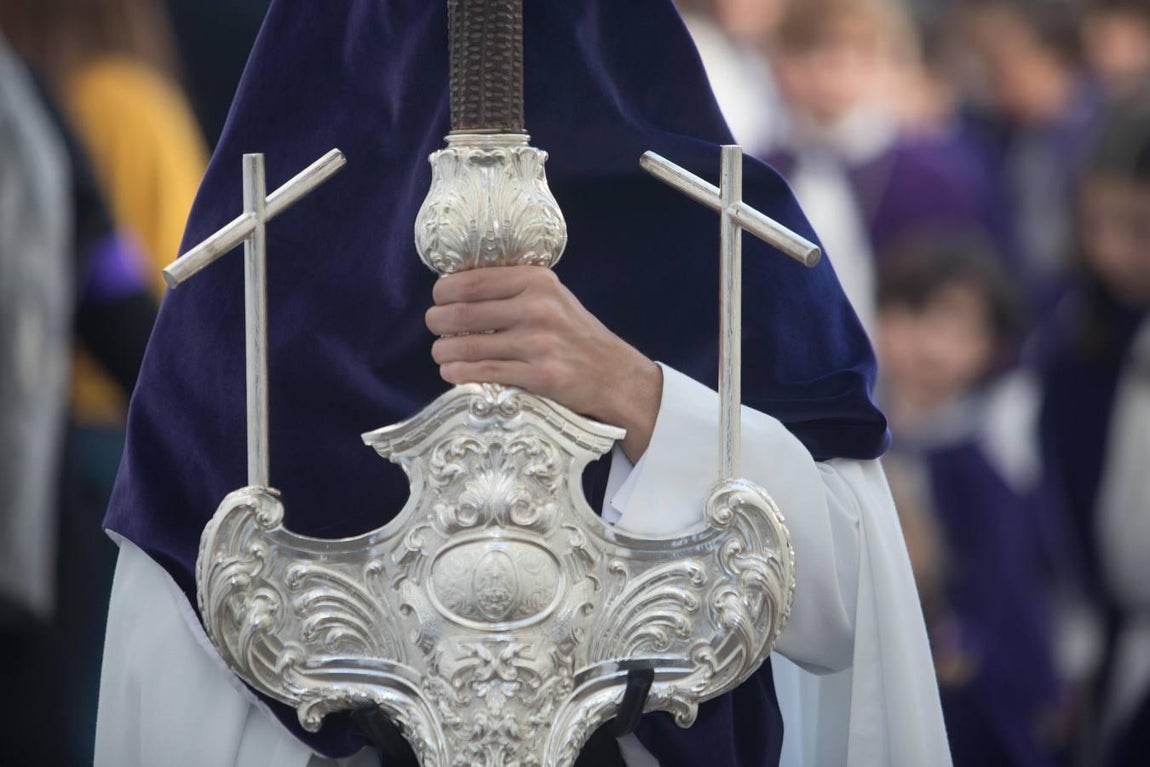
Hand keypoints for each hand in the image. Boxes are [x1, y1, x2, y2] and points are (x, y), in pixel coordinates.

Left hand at [425, 266, 662, 461]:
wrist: (613, 374)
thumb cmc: (574, 334)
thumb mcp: (552, 297)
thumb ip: (512, 289)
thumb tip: (456, 287)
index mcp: (537, 281)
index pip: (472, 281)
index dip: (444, 291)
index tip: (439, 299)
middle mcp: (537, 308)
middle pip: (463, 312)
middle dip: (437, 321)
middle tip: (435, 327)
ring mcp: (538, 343)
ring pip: (468, 346)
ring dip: (443, 352)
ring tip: (441, 353)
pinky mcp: (539, 375)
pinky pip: (484, 373)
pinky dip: (459, 374)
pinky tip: (451, 373)